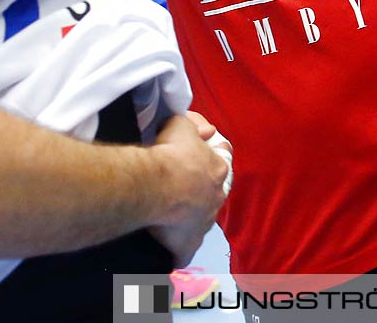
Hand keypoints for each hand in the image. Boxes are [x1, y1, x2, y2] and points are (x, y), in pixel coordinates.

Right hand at [146, 112, 229, 264]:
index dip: (205, 162)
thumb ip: (193, 126)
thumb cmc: (170, 153)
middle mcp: (217, 196)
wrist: (157, 185)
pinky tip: (168, 251)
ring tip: (167, 216)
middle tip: (176, 190)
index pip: (219, 164)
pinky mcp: (189, 244)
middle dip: (197, 191)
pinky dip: (177, 250)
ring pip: (199, 221)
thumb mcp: (181, 125)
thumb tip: (203, 130)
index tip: (190, 163)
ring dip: (187, 218)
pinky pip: (184, 251)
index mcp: (219, 169)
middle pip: (210, 194)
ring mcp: (205, 222)